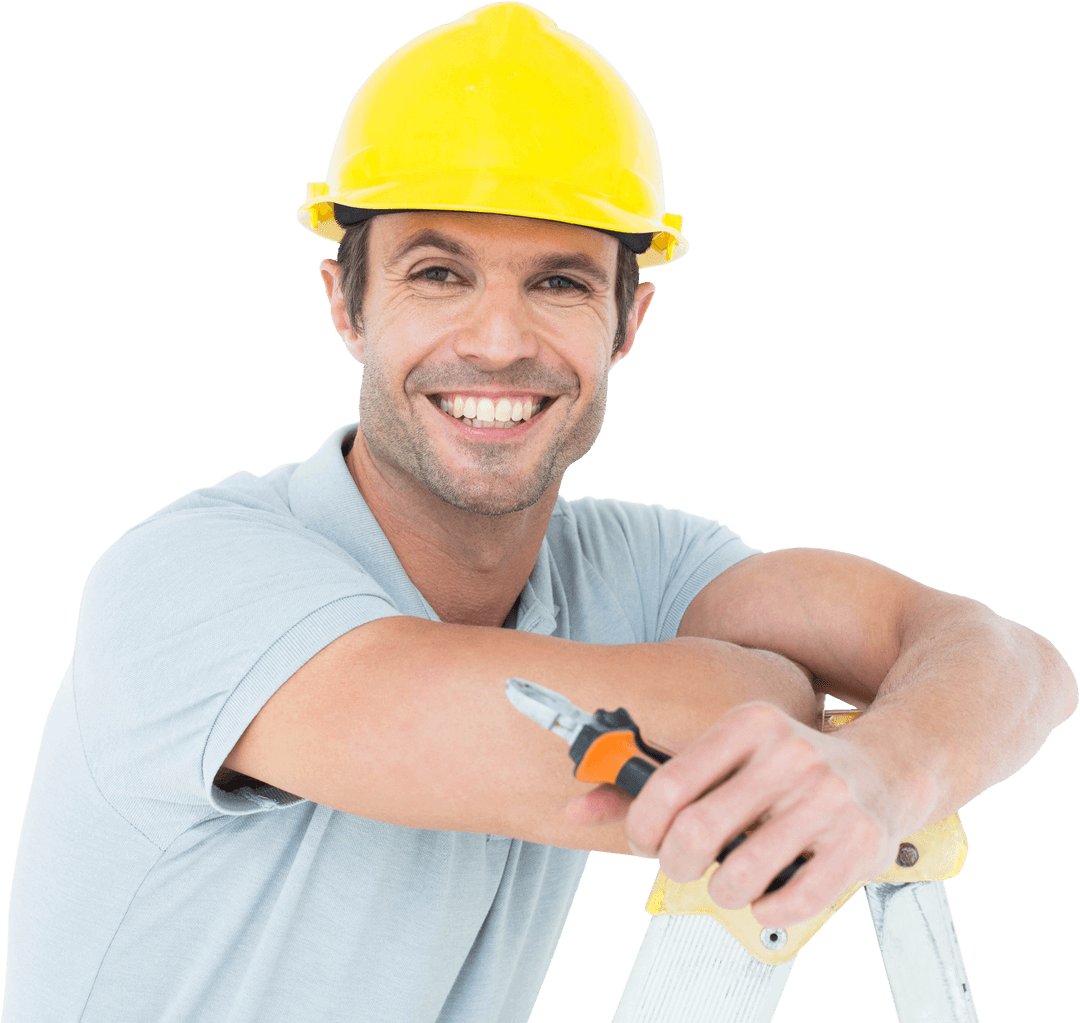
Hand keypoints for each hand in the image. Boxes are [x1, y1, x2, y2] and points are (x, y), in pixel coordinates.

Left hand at [572, 701, 906, 927]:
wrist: (887, 767)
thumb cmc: (793, 765)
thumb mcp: (731, 752)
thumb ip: (659, 780)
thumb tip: (581, 807)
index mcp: (750, 724)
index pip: (671, 782)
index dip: (641, 825)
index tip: (644, 841)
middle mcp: (789, 756)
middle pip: (698, 831)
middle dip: (676, 863)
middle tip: (682, 866)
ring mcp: (827, 800)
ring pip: (741, 874)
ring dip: (722, 891)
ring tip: (729, 880)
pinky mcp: (858, 844)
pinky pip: (792, 899)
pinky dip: (767, 909)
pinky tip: (767, 894)